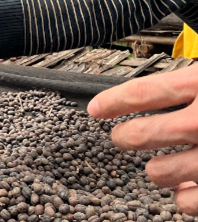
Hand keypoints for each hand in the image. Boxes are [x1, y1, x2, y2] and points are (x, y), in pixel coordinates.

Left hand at [88, 64, 197, 214]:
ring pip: (159, 172)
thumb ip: (189, 82)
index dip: (113, 102)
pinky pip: (187, 201)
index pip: (143, 92)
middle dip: (125, 137)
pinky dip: (182, 196)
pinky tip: (185, 185)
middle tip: (121, 137)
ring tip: (161, 164)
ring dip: (155, 170)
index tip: (94, 109)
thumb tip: (158, 87)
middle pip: (142, 133)